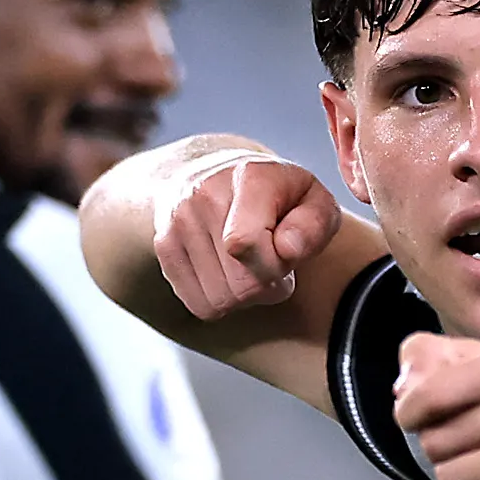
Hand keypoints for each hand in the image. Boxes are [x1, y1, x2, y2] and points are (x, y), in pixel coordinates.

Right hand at [149, 150, 340, 319]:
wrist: (220, 174)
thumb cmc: (280, 196)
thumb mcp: (314, 201)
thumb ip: (315, 224)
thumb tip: (288, 249)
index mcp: (248, 177)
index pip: (245, 245)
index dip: (276, 267)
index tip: (286, 255)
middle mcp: (202, 193)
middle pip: (237, 285)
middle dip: (265, 287)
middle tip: (272, 264)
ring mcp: (177, 220)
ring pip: (218, 302)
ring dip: (243, 296)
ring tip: (250, 266)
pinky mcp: (163, 246)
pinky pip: (198, 305)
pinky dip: (220, 300)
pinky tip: (228, 273)